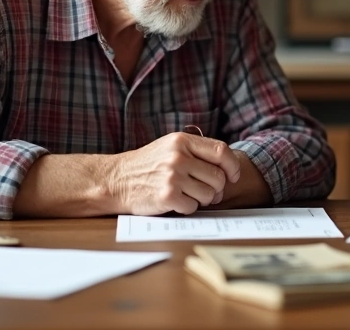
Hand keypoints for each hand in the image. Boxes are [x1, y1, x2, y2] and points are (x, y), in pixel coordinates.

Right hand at [108, 132, 241, 214]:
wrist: (116, 180)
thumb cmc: (147, 165)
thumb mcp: (170, 147)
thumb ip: (196, 151)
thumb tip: (228, 167)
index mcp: (182, 141)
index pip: (221, 151)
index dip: (232, 166)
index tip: (233, 176)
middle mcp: (178, 157)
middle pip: (218, 176)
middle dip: (217, 188)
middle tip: (209, 192)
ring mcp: (172, 176)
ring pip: (209, 194)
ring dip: (203, 199)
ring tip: (188, 195)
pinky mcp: (167, 196)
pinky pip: (193, 207)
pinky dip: (188, 208)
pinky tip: (176, 202)